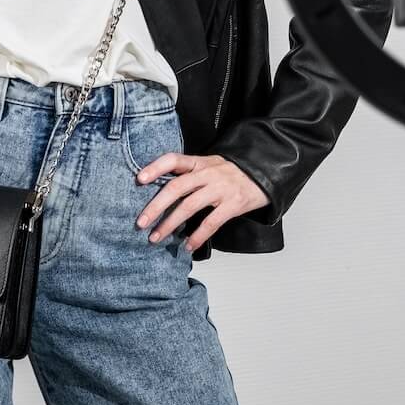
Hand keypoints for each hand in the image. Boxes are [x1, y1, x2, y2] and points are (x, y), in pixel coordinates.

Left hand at [134, 153, 270, 253]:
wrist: (265, 173)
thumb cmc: (232, 173)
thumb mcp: (211, 166)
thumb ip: (190, 174)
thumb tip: (162, 193)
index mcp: (200, 162)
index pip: (173, 159)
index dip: (155, 168)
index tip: (139, 179)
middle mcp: (208, 173)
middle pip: (176, 187)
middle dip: (155, 206)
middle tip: (141, 222)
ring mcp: (221, 188)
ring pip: (189, 206)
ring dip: (170, 224)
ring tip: (156, 237)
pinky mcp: (233, 204)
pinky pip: (211, 222)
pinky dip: (198, 236)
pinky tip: (188, 246)